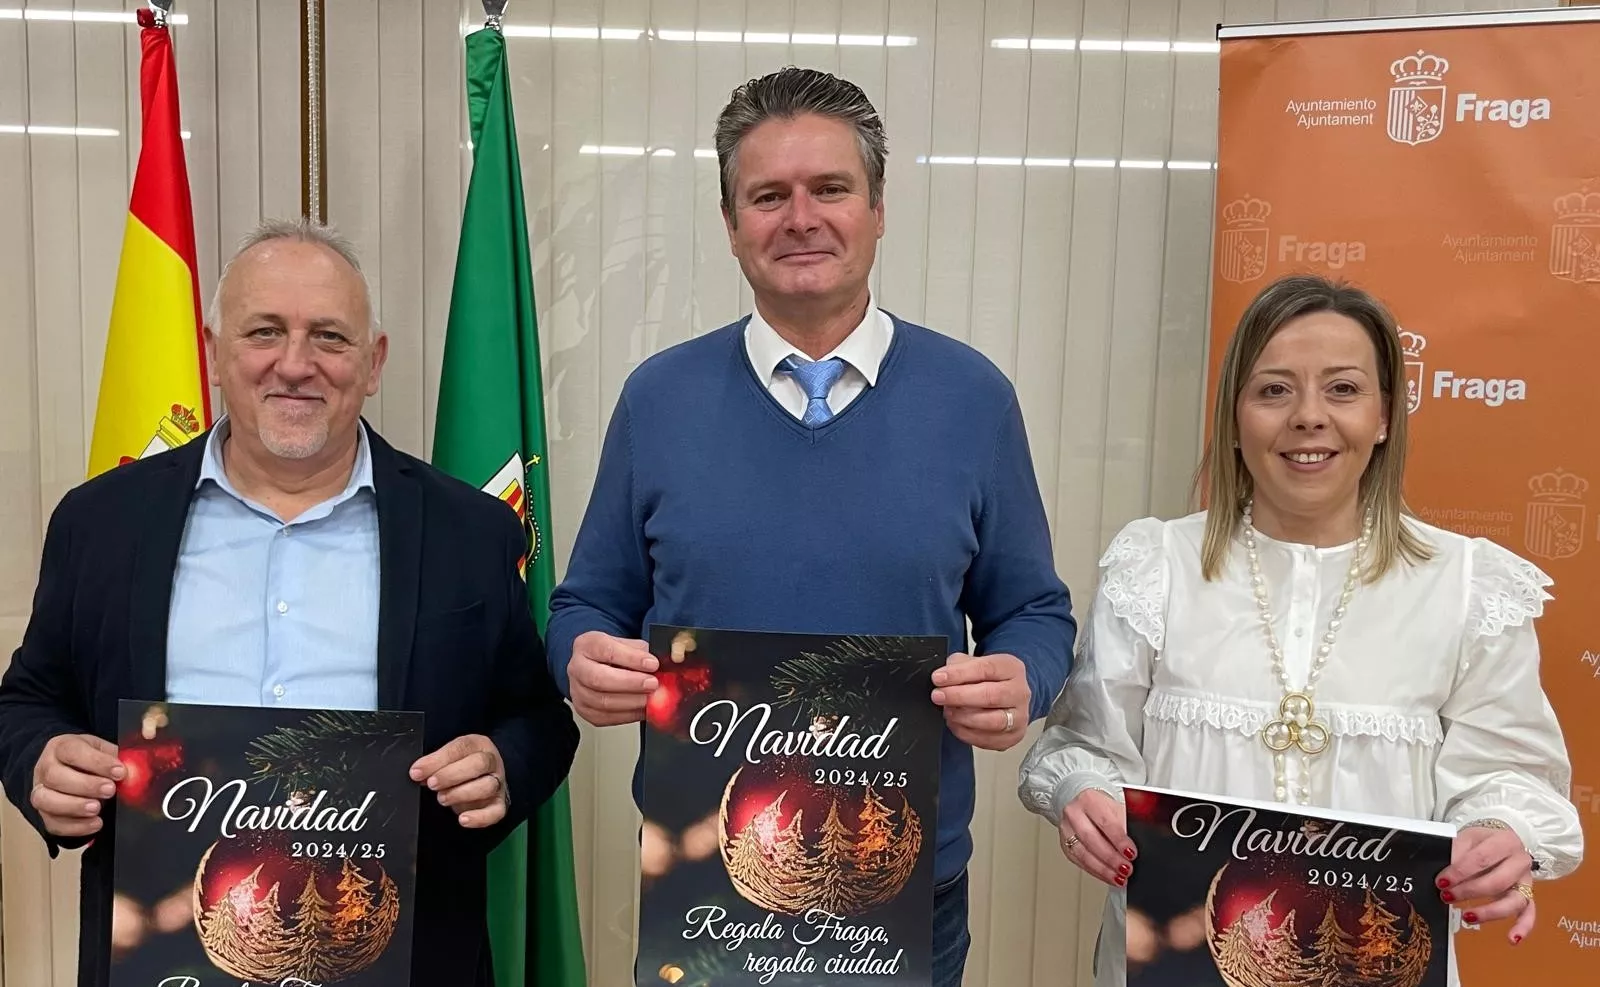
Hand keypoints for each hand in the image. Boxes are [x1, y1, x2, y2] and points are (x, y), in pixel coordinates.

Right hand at [30, 733, 123, 837]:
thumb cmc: (88, 758)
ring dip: (74, 806)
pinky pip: (53, 823)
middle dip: (85, 785)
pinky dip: (75, 826)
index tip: (119, 771)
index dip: (96, 762)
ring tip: (97, 808)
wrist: (68, 769)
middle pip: (55, 776)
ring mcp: (40, 791)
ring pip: (46, 800)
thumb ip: (117, 758)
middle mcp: (45, 768)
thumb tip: (135, 770)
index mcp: (61, 747)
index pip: (72, 751)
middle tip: (110, 790)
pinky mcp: (43, 813)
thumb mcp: (102, 750)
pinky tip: (95, 823)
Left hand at [409, 735, 506, 828]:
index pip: (461, 748)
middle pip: (478, 764)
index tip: (418, 771)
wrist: (481, 778)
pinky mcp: (499, 804)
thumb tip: (418, 772)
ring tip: (442, 798)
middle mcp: (492, 763)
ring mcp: (497, 784)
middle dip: (451, 775)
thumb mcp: (448, 757)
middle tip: (432, 784)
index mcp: (478, 745)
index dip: (438, 760)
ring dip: (461, 794)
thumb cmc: (462, 766)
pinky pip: (495, 812)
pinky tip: (463, 819)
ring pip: (486, 787)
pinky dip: (479, 817)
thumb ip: (434, 763)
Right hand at [567, 631, 658, 726]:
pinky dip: (628, 715)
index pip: (607, 650)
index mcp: (587, 645)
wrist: (598, 665)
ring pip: (602, 702)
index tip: (652, 664)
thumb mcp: (627, 644)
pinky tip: (642, 709)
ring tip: (651, 698)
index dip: (631, 659)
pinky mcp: (584, 710)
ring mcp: (578, 691)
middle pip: (599, 679)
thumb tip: (661, 665)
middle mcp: (577, 667)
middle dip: (630, 684)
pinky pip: (605, 718)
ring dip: (631, 702)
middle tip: (653, 684)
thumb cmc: (613, 654)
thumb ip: (642, 652)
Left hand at [930, 653, 1030, 750]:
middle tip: (938, 696)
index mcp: (1012, 668)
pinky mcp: (1013, 736)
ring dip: (964, 717)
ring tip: (948, 711)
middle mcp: (1020, 692)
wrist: (1006, 695)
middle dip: (959, 696)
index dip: (959, 674)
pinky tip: (956, 724)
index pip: (986, 669)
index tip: (938, 678)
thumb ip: (958, 666)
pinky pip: (989, 739)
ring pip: (992, 721)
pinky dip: (967, 733)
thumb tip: (942, 677)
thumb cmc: (988, 679)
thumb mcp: (973, 663)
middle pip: (991, 696)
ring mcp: (1019, 716)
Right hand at [1059, 788, 1135, 886]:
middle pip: (1091, 839)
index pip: (1105, 822)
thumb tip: (1149, 834)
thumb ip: (1130, 820)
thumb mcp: (1118, 806)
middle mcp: (1074, 814)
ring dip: (1103, 869)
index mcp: (1089, 800)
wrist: (1083, 804)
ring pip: (1083, 853)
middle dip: (1111, 858)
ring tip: (1119, 878)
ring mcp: (1067, 830)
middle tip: (1126, 868)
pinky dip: (1095, 871)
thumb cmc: (1103, 806)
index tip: (1131, 853)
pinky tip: (1108, 876)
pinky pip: (1079, 862)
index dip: (1119, 840)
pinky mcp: (1064, 844)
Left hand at [1438, 824, 1536, 944]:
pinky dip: (1523, 927)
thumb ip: (1457, 853)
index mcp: (1505, 841)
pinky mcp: (1528, 895)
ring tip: (1467, 916)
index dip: (1460, 872)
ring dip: (1489, 912)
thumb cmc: (1481, 842)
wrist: (1499, 842)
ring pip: (1514, 901)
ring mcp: (1526, 881)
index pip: (1481, 859)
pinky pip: (1529, 913)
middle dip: (1469, 892)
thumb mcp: (1467, 838)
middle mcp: (1520, 861)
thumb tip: (1446, 874)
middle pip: (1497, 882)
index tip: (1442, 881)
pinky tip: (1512, 939)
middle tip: (1447, 896)